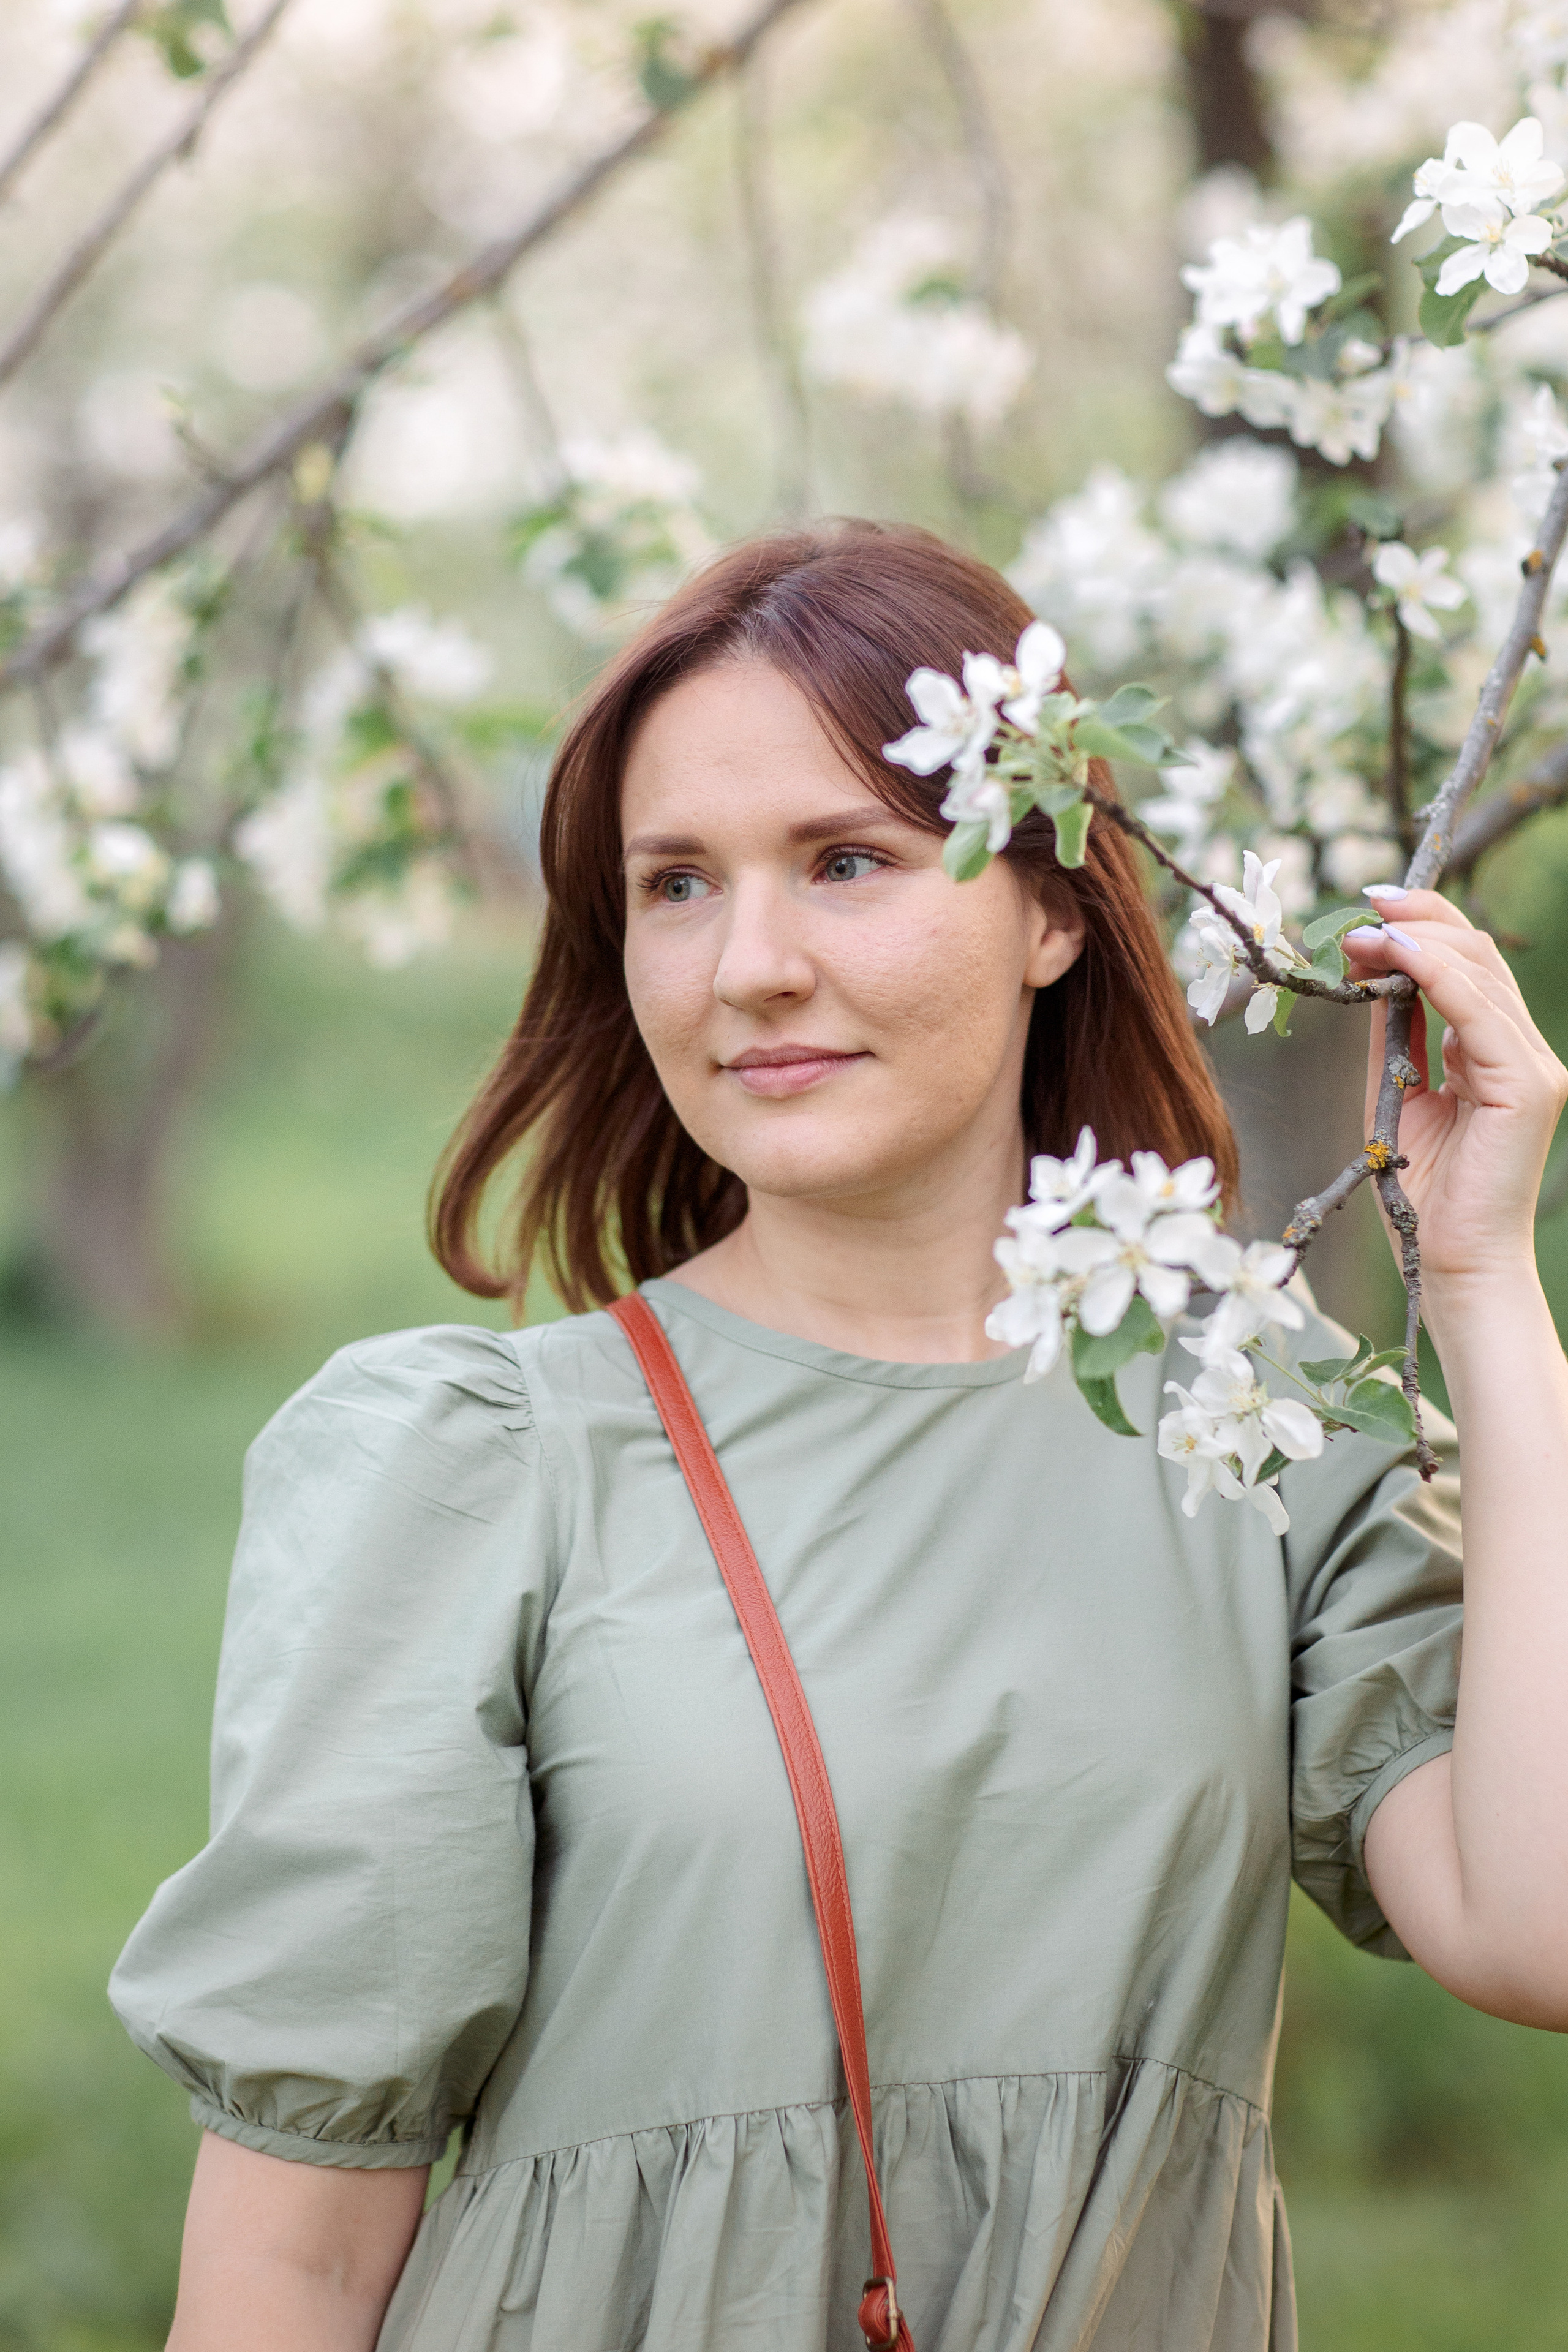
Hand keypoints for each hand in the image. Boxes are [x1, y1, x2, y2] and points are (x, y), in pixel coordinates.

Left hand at [1343, 889, 1566, 1293]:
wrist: (1451, 1266)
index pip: (1468, 966)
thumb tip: (1371, 974)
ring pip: (1480, 974)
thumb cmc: (1423, 1194)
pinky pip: (1479, 1013)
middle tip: (1359, 907)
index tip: (1367, 909)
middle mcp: (1525, 1052)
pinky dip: (1434, 976)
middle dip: (1417, 920)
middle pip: (1478, 956)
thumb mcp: (1398, 1094)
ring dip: (1416, 941)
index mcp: (1498, 1053)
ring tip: (1362, 932)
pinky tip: (1395, 957)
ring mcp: (1533, 1068)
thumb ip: (1395, 1036)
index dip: (1422, 927)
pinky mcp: (1528, 1088)